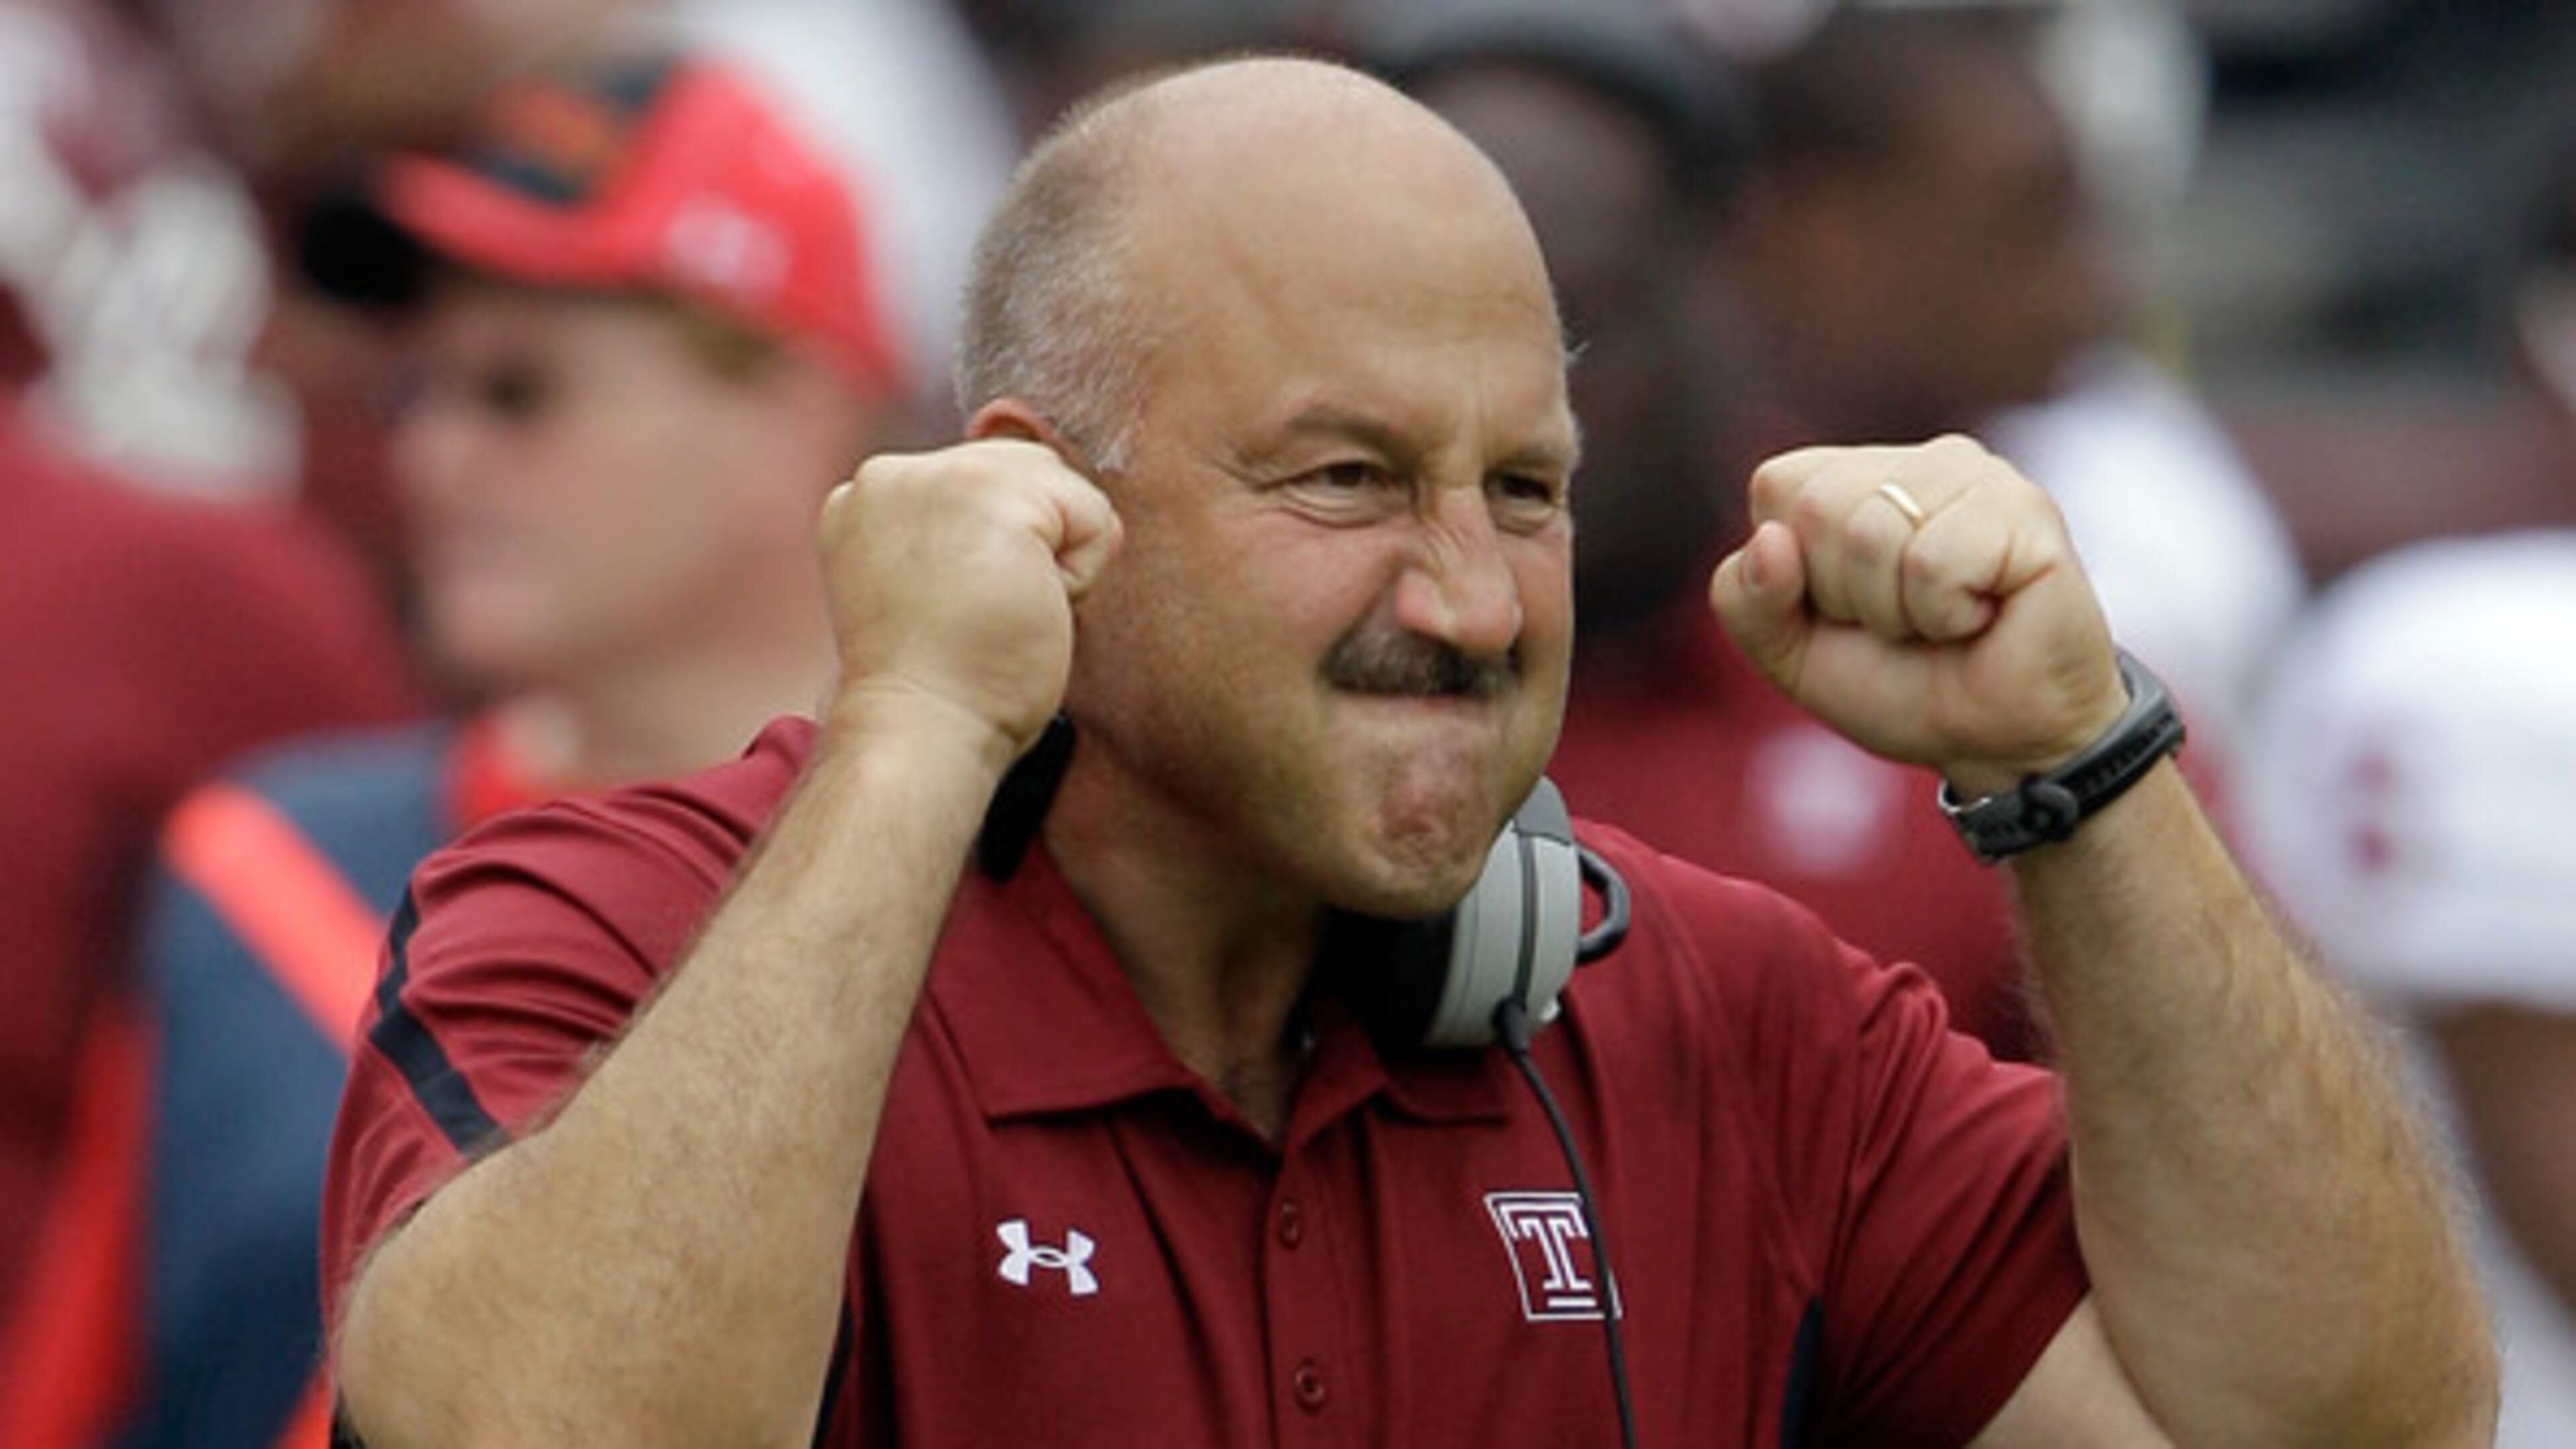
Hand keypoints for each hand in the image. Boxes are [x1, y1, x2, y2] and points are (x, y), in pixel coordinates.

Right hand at [819, 438, 1120, 759]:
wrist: (923, 729)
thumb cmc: (944, 685)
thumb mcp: (936, 585)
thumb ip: (964, 531)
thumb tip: (1064, 515)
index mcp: (867, 498)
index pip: (979, 481)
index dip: (999, 548)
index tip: (955, 610)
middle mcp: (888, 474)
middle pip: (1022, 469)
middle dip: (1032, 541)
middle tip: (981, 613)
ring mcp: (936, 475)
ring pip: (1057, 483)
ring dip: (1056, 554)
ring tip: (1001, 608)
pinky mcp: (990, 493)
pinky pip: (1092, 512)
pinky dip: (1081, 573)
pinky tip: (1027, 608)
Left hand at [1707, 435, 2124, 794]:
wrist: (1998, 743)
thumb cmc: (1901, 687)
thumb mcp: (1789, 653)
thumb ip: (1745, 599)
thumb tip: (1769, 540)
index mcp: (1856, 477)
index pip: (1777, 486)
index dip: (1796, 571)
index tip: (1847, 609)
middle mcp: (1917, 462)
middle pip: (1820, 505)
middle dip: (1847, 595)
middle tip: (1904, 623)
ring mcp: (1977, 475)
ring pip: (1874, 531)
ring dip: (1898, 611)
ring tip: (1946, 622)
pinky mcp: (2025, 510)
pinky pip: (1934, 562)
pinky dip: (1946, 615)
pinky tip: (1985, 617)